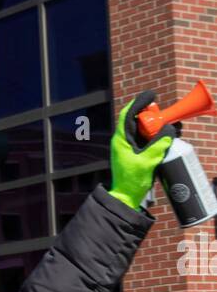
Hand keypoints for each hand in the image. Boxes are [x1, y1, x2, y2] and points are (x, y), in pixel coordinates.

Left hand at [109, 91, 174, 210]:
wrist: (126, 197)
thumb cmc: (132, 181)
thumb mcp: (148, 161)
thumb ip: (159, 145)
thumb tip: (170, 129)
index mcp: (121, 139)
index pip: (127, 114)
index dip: (139, 102)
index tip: (152, 95)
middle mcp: (124, 140)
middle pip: (137, 119)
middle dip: (152, 114)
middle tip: (164, 115)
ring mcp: (130, 146)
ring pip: (143, 129)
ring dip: (156, 125)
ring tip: (169, 125)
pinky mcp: (136, 152)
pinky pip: (146, 138)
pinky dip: (156, 135)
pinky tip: (167, 136)